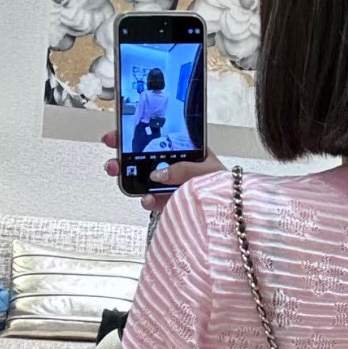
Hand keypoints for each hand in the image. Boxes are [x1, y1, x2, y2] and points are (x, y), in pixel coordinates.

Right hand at [102, 130, 224, 212]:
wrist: (234, 213)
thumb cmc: (226, 186)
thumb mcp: (208, 170)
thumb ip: (184, 169)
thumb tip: (157, 174)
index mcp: (184, 152)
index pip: (155, 138)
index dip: (134, 135)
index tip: (116, 135)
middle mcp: (173, 167)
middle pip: (141, 158)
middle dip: (123, 157)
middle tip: (113, 160)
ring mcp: (168, 186)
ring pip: (141, 180)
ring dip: (128, 178)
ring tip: (121, 177)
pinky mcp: (168, 204)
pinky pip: (151, 201)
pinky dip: (146, 201)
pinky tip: (147, 200)